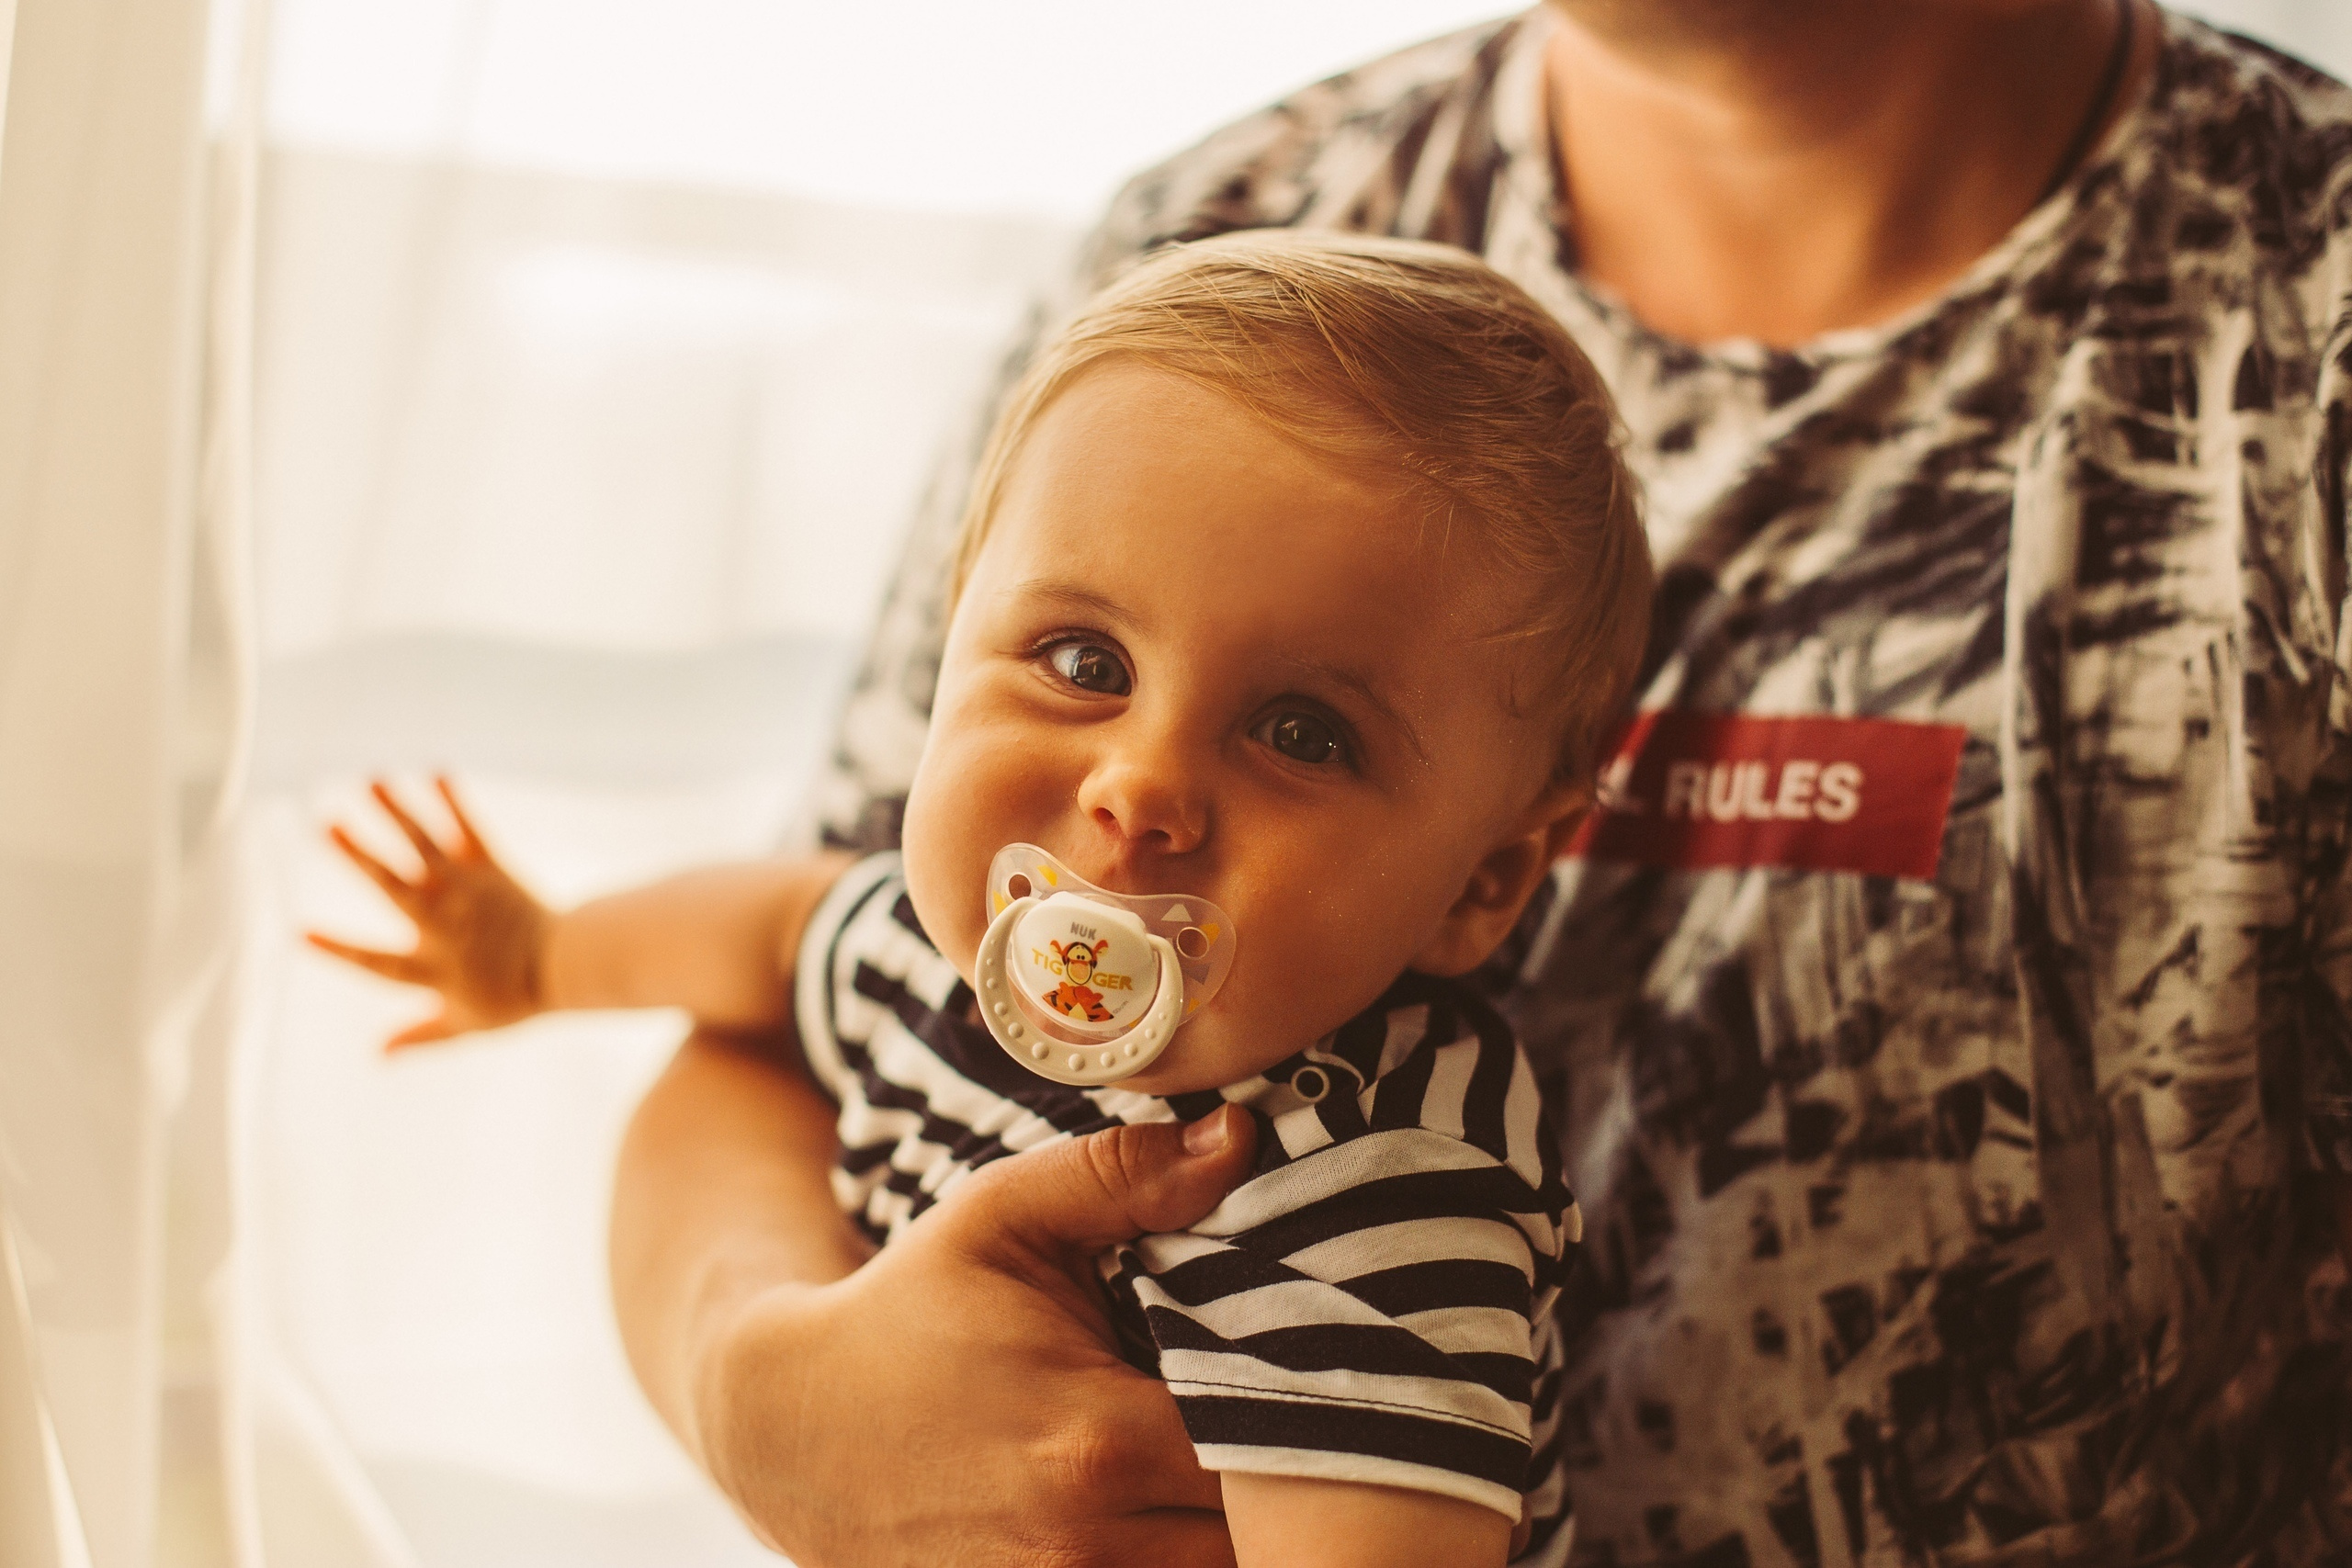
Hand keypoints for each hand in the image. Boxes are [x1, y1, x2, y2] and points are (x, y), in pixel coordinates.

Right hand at [306, 777, 551, 1048]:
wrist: (570, 967)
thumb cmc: (512, 998)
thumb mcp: (465, 1025)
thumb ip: (422, 1035)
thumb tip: (377, 1054)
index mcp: (434, 967)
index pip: (378, 962)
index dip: (340, 949)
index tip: (299, 932)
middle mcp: (446, 925)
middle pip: (397, 888)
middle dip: (361, 855)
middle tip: (326, 822)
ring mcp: (471, 893)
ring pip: (429, 848)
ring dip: (400, 812)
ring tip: (373, 779)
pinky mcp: (495, 870)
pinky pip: (472, 832)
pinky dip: (455, 804)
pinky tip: (436, 773)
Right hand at [697, 1106, 1257, 1567]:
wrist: (789, 1428)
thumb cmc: (913, 1310)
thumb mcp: (1004, 1217)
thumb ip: (1126, 1175)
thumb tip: (1242, 1136)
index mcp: (1096, 1436)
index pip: (1274, 1445)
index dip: (1313, 1410)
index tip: (1317, 1365)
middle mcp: (1087, 1541)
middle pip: (1259, 1538)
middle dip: (1291, 1481)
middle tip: (1303, 1418)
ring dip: (1242, 1534)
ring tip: (1255, 1465)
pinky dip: (1178, 1560)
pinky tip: (1180, 1510)